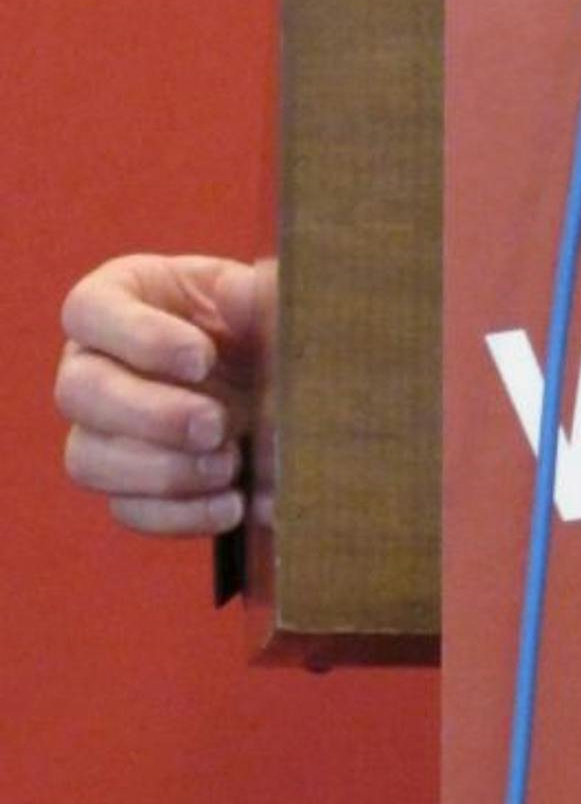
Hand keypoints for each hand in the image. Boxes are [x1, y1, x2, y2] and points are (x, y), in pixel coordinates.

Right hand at [56, 253, 262, 536]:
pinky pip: (126, 509)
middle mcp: (91, 365)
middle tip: (215, 424)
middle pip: (80, 393)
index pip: (89, 310)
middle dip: (151, 415)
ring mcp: (98, 430)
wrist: (277, 377)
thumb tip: (244, 289)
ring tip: (228, 465)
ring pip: (90, 460)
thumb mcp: (261, 294)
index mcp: (114, 301)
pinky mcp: (123, 484)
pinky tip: (229, 504)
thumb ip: (258, 290)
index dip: (139, 337)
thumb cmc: (256, 317)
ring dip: (161, 471)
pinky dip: (178, 513)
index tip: (203, 358)